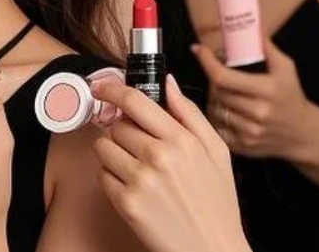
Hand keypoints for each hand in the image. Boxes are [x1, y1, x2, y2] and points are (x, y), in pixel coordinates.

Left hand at [92, 77, 249, 251]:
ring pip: (103, 148)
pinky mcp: (126, 204)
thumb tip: (168, 83)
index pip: (135, 101)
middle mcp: (158, 157)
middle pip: (117, 125)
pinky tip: (135, 188)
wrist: (212, 248)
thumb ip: (190, 114)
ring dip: (114, 154)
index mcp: (182, 140)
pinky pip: (102, 176)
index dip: (112, 89)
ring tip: (137, 168)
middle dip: (124, 132)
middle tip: (141, 148)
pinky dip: (112, 179)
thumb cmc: (217, 203)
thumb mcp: (217, 152)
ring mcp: (140, 181)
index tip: (101, 87)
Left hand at [194, 40, 316, 160]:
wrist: (303, 134)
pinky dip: (215, 117)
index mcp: (267, 91)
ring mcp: (249, 132)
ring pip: (214, 110)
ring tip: (223, 91)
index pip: (223, 77)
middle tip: (217, 72)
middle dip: (213, 79)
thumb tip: (251, 24)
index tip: (198, 49)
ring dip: (213, 98)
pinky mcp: (242, 146)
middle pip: (216, 92)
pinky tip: (224, 109)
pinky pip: (216, 128)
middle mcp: (257, 113)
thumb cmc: (292, 97)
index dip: (206, 61)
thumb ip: (267, 47)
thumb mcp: (286, 69)